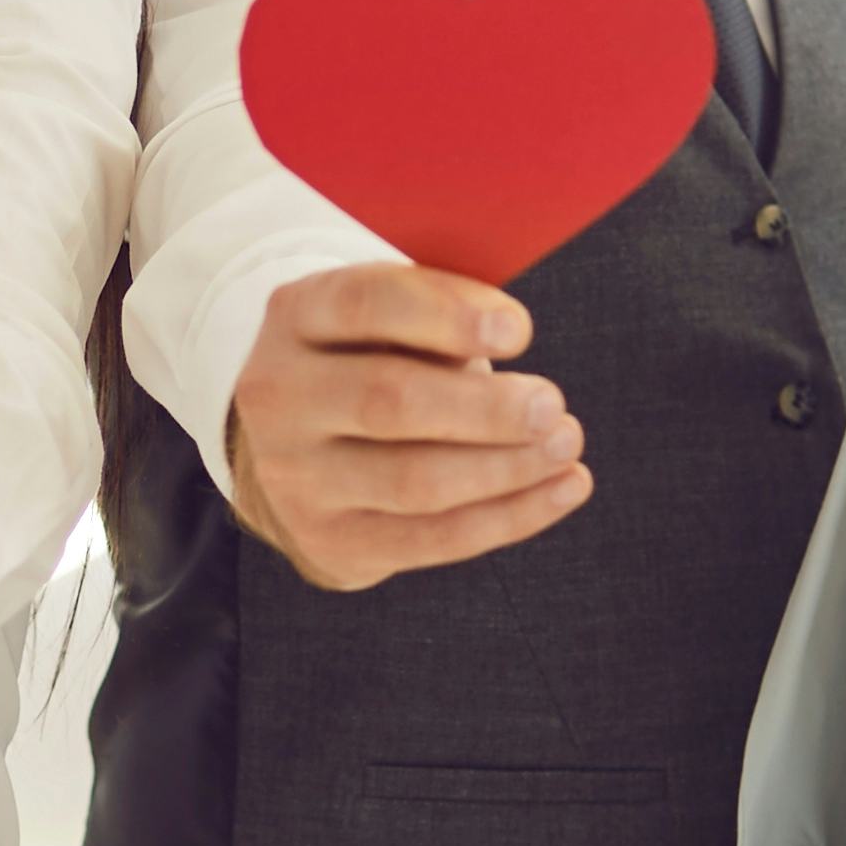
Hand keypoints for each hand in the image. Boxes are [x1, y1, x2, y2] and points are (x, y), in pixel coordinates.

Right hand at [220, 264, 584, 589]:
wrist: (302, 449)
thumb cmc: (373, 359)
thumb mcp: (390, 317)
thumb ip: (441, 313)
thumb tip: (510, 331)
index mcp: (296, 316)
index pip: (366, 304)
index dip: (448, 315)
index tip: (520, 332)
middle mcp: (280, 396)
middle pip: (388, 402)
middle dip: (485, 408)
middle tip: (552, 405)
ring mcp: (295, 478)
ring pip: (415, 482)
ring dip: (507, 467)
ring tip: (566, 443)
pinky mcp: (332, 541)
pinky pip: (433, 540)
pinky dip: (511, 516)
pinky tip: (564, 488)